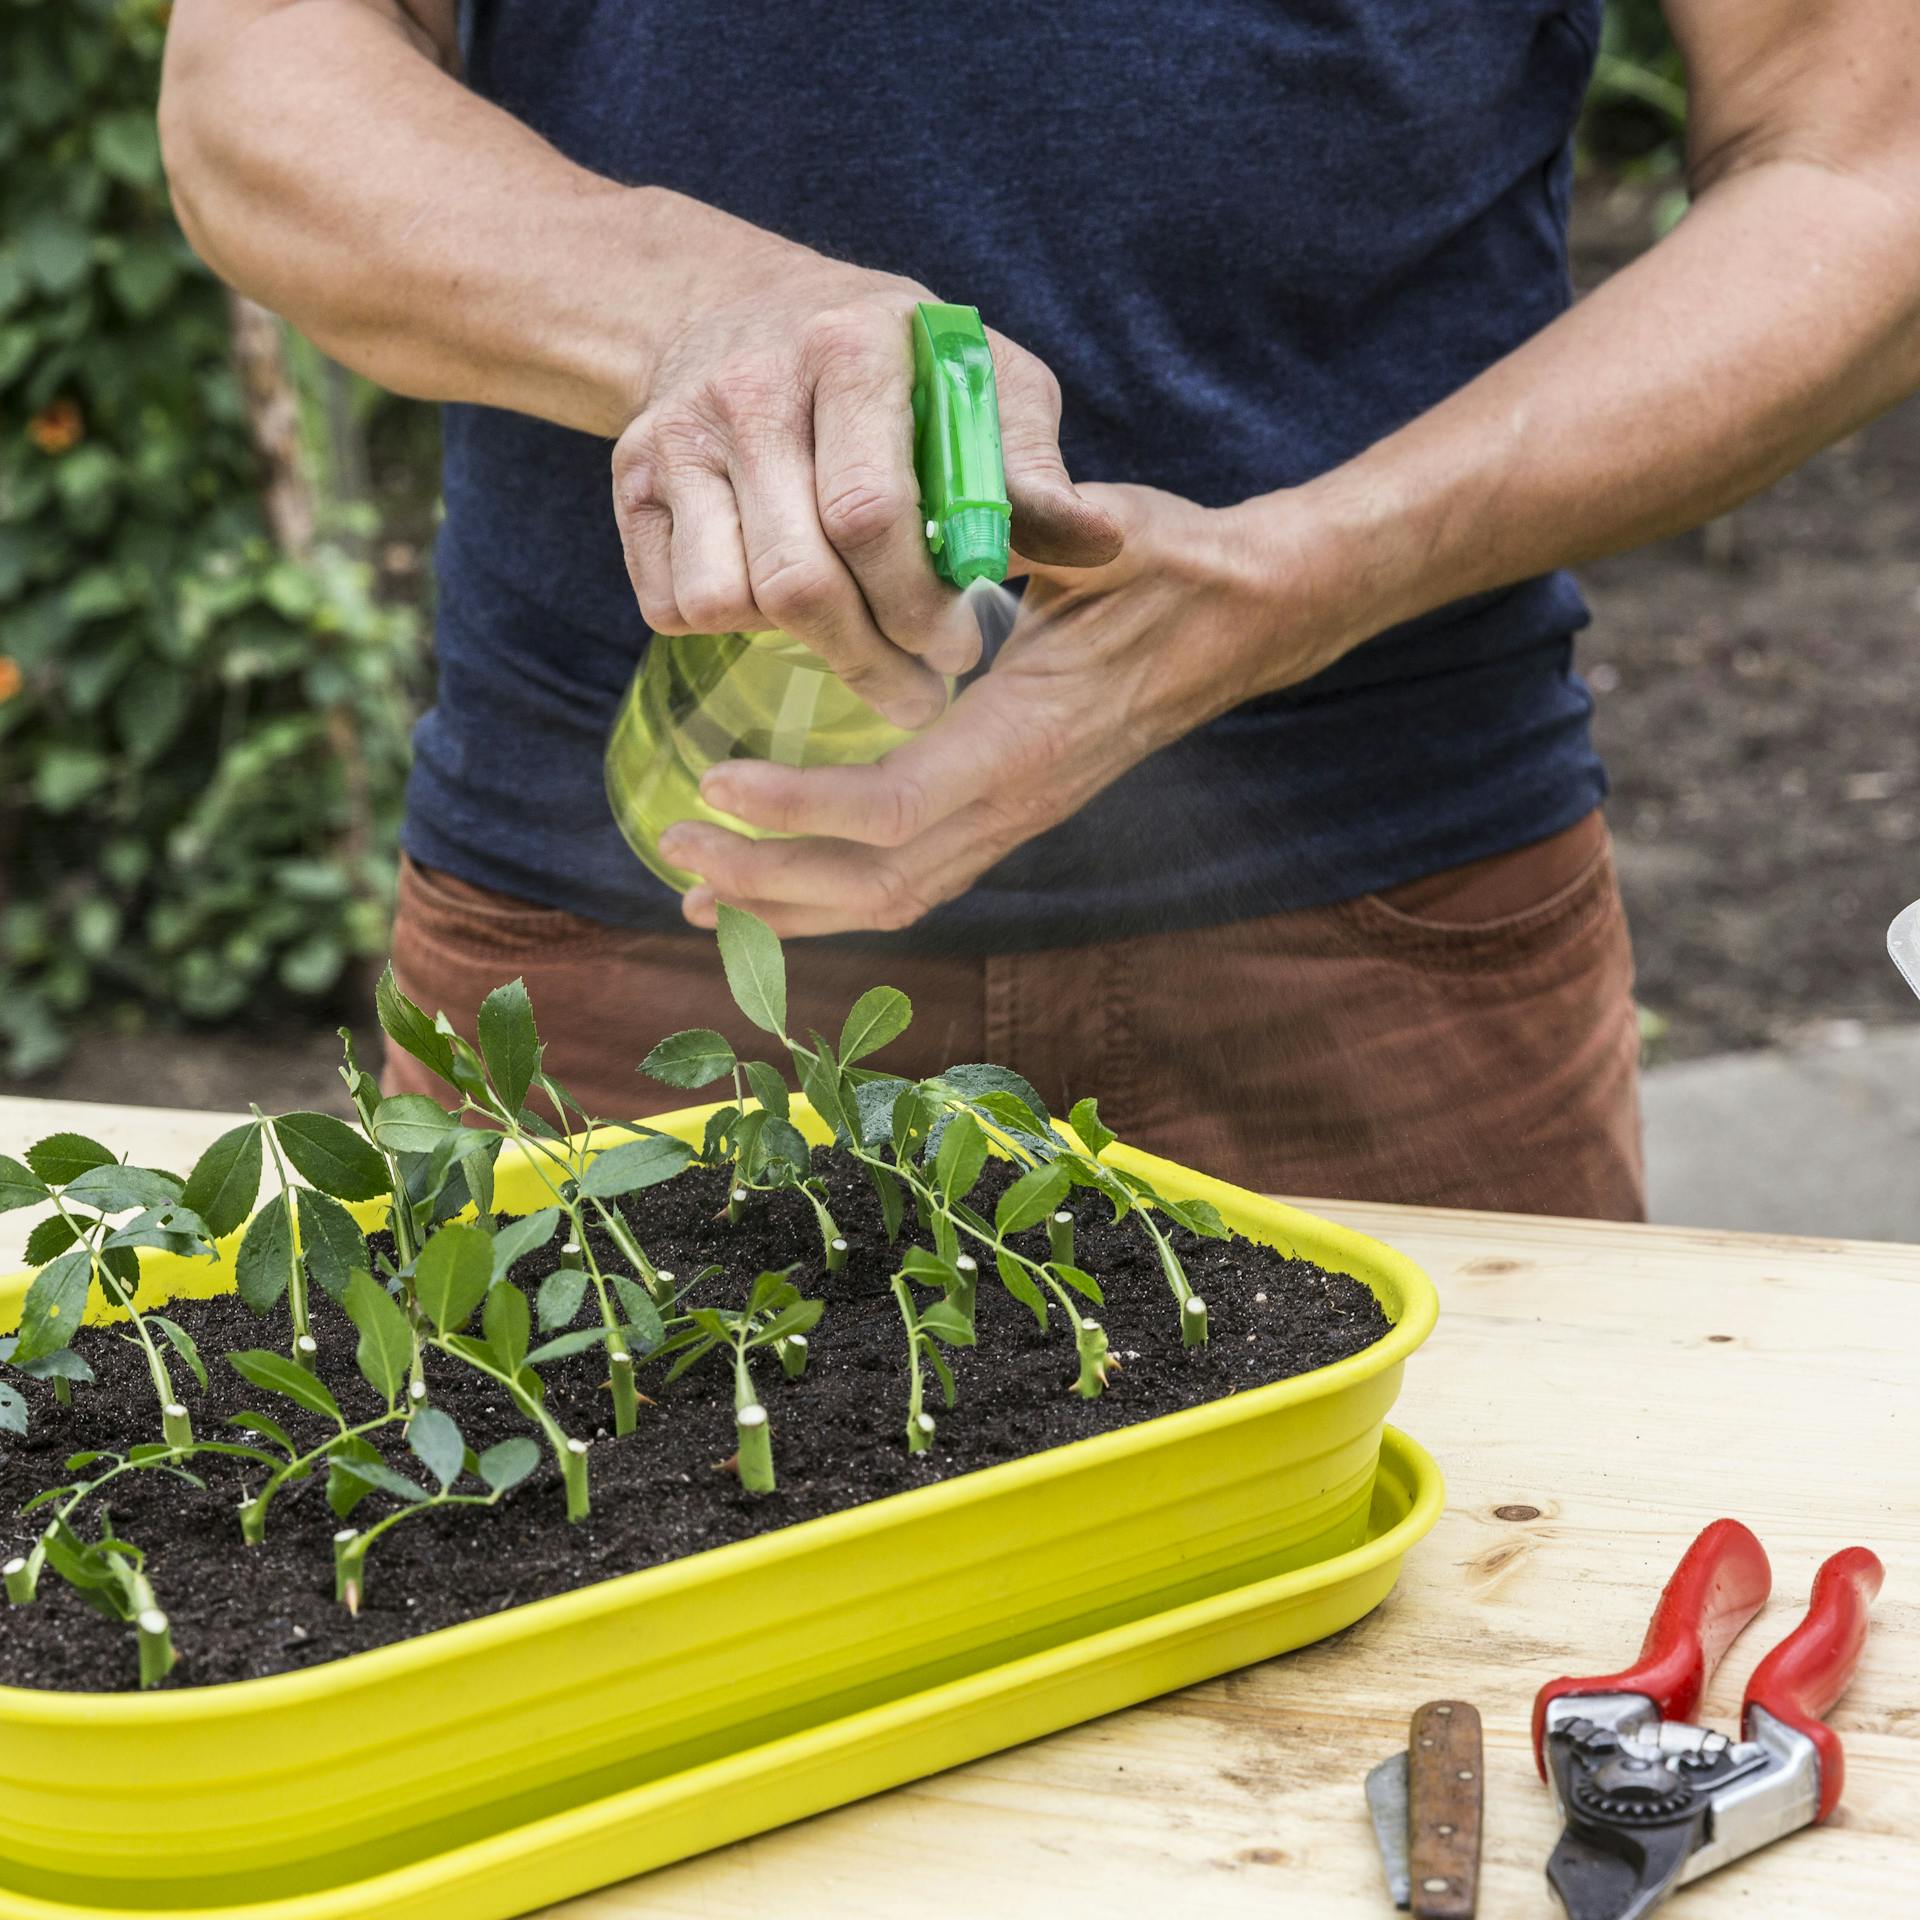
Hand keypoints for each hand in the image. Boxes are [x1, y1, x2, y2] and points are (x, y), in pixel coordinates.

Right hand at [611, 242, 1121, 729]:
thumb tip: (1097, 543)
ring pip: (726, 600)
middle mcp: (749, 387)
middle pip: (798, 578)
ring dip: (799, 647)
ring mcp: (675, 433)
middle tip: (919, 690)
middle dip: (869, 656)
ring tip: (854, 642)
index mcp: (850, 348)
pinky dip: (729, 626)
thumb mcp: (979, 379)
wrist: (743, 304)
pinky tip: (782, 608)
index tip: (958, 649)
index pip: (870, 515)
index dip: (916, 606)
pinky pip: (669, 602)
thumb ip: (1028, 464)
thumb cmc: (892, 360)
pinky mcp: (628, 477)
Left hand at [655, 483, 1356, 935]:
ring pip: (893, 900)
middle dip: (771, 879)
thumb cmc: (1172, 570)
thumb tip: (967, 503)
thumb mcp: (1106, 533)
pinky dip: (833, 897)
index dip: (798, 810)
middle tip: (676, 847)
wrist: (1245, 621)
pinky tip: (777, 887)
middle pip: (878, 883)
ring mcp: (1016, 820)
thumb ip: (1036, 525)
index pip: (895, 806)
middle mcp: (1018, 802)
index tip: (713, 782)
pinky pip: (913, 881)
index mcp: (1028, 740)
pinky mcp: (1008, 816)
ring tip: (700, 895)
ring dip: (793, 907)